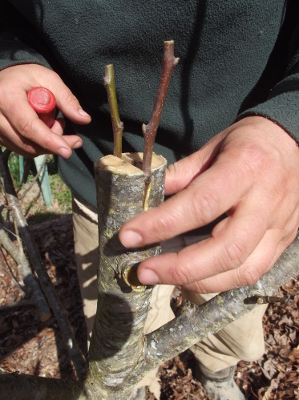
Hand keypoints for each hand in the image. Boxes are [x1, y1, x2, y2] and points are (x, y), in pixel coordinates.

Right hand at [0, 64, 90, 157]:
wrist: (6, 80)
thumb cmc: (28, 77)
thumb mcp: (49, 80)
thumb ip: (67, 99)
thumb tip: (85, 119)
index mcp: (6, 97)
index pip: (28, 126)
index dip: (49, 141)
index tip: (67, 151)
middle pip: (27, 143)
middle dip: (54, 145)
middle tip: (74, 138)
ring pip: (25, 149)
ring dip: (47, 144)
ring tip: (57, 124)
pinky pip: (22, 149)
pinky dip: (39, 144)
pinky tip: (46, 129)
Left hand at [119, 116, 298, 292]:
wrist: (291, 144)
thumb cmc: (246, 143)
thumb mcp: (211, 148)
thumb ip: (180, 174)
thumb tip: (146, 198)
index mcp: (245, 168)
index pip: (201, 204)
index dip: (162, 224)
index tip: (129, 235)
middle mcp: (267, 202)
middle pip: (226, 250)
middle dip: (179, 268)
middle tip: (143, 272)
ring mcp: (280, 226)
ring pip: (242, 270)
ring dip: (197, 281)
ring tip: (162, 278)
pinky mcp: (283, 241)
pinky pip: (252, 272)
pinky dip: (218, 280)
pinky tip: (192, 277)